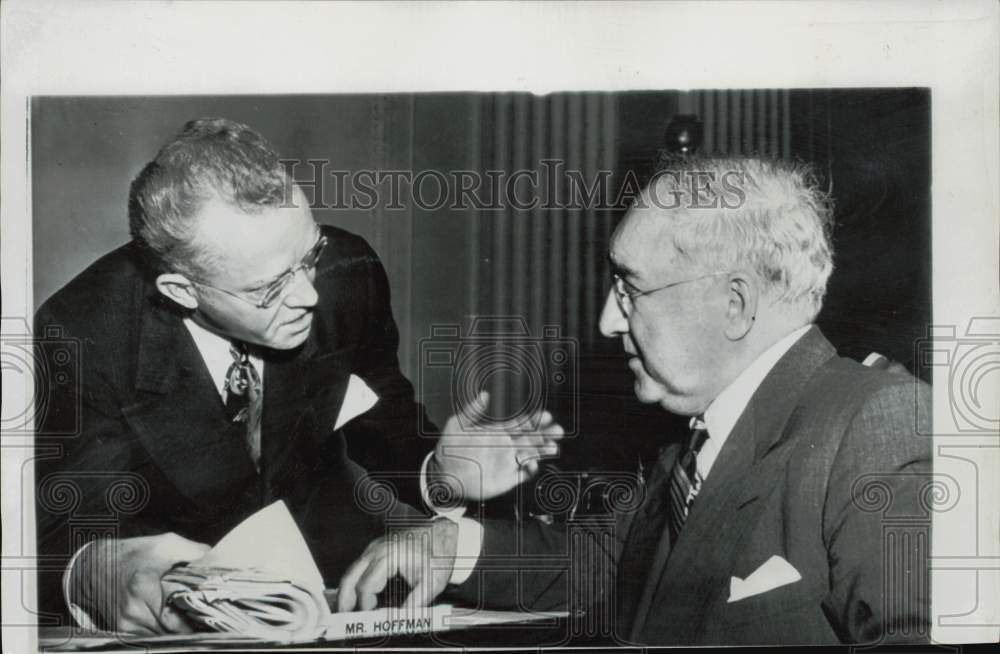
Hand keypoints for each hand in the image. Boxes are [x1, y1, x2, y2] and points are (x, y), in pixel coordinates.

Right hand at [73, 533, 209, 634]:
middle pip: (172, 631)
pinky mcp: (122, 630)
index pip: (177, 617)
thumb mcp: (164, 543)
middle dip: (190, 626)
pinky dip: (163, 633)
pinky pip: (150, 639)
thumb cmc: (132, 553)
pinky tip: (173, 622)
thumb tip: (217, 560)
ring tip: (192, 619)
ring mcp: (125, 624)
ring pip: (162, 638)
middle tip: (207, 619)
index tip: (213, 614)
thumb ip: (193, 552)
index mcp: (143, 587)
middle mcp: (132, 610)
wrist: (95, 565)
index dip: (197, 618)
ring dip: (177, 631)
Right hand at [336, 519, 457, 611]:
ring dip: (348, 591)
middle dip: (345, 598)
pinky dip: (355, 582)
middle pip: (351, 576)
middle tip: (345, 616)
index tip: (369, 617)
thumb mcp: (432, 583)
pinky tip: (359, 597)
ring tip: (350, 611)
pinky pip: (359, 567)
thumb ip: (415, 603)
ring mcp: (374, 547)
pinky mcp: (375, 549)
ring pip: (352, 571)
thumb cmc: (438, 554)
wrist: (442, 534)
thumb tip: (399, 619)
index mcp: (391, 556)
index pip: (367, 584)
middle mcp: (378, 549)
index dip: (365, 604)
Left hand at [430, 391, 564, 500]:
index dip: (535, 420)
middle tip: (558, 430)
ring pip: (531, 455)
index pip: (521, 424)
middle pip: (531, 438)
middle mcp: (506, 446)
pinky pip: (523, 475)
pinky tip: (533, 464)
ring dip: (543, 451)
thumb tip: (485, 394)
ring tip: (553, 447)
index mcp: (498, 432)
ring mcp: (507, 462)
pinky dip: (531, 470)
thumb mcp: (457, 425)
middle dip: (545, 434)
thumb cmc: (449, 447)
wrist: (444, 473)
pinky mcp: (506, 479)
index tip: (547, 415)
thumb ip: (472, 411)